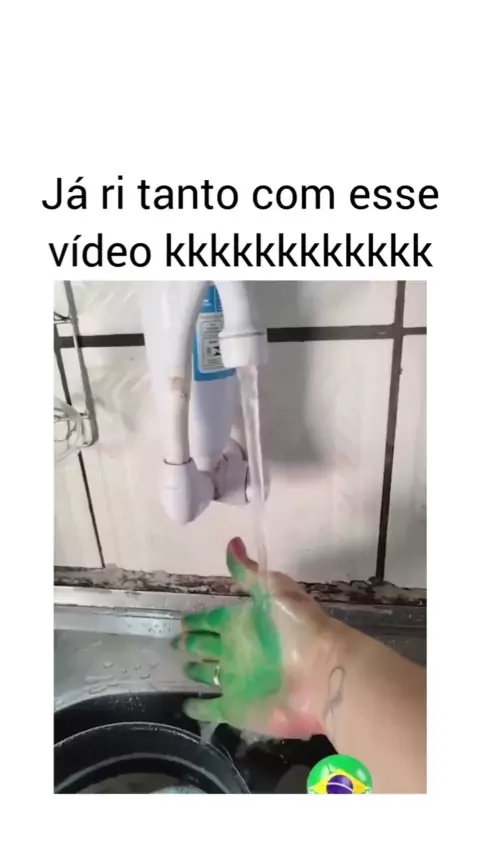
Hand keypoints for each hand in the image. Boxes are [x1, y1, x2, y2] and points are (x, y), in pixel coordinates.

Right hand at [173, 537, 333, 737]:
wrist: (323, 673)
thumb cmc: (299, 627)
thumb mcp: (273, 591)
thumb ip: (249, 572)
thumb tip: (233, 542)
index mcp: (243, 623)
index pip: (213, 621)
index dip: (198, 621)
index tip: (183, 621)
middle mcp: (237, 651)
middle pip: (208, 646)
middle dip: (192, 643)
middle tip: (176, 643)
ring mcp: (235, 680)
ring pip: (208, 675)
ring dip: (196, 671)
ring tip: (182, 668)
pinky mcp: (236, 708)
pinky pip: (212, 710)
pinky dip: (199, 709)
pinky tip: (188, 706)